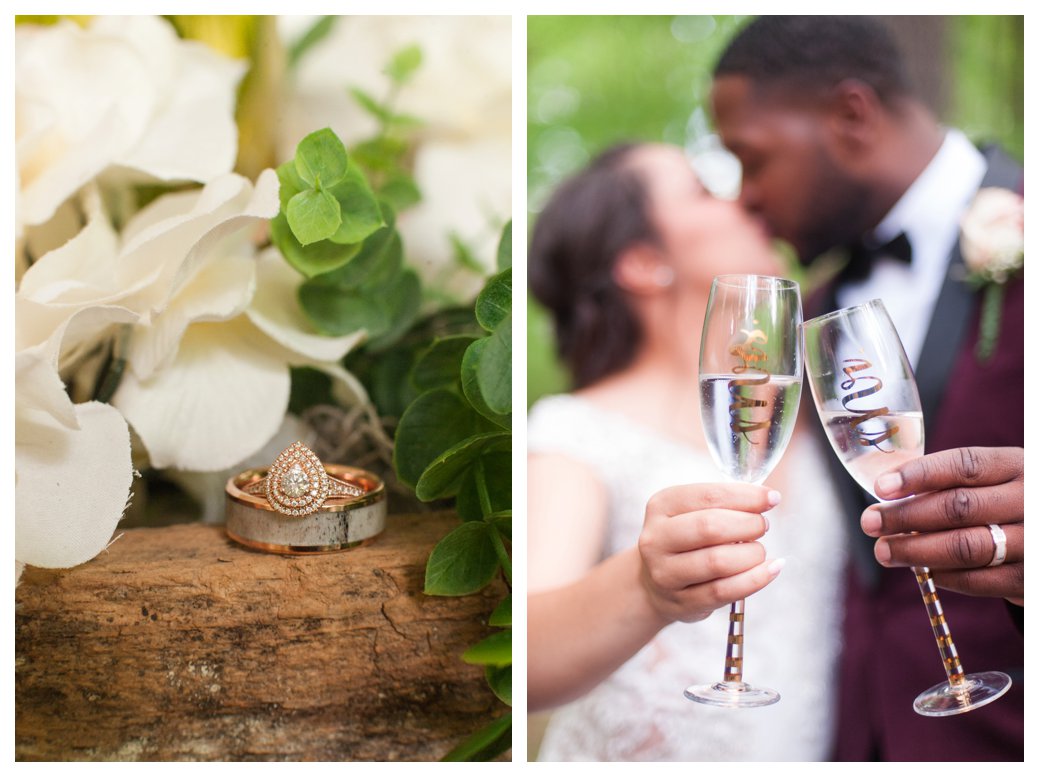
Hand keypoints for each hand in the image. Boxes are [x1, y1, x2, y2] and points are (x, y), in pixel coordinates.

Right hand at [638, 483, 783, 623]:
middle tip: (763, 526)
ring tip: (759, 551)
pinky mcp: (682, 602)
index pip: (708, 496)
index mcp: (661, 506)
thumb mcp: (691, 513)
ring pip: (718, 562)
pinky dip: (755, 579)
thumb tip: (768, 498)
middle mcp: (656, 539)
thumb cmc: (685, 541)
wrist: (653, 586)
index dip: (746, 496)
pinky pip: (725, 591)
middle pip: (710, 527)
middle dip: (748, 524)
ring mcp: (666, 574)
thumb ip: (724, 504)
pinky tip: (771, 569)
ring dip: (752, 554)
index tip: (772, 498)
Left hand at [862, 446, 1022, 604]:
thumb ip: (953, 483)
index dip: (919, 475)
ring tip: (884, 550)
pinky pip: (980, 580)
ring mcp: (1034, 542)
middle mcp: (1031, 501)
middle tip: (870, 522)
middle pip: (959, 507)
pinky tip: (923, 570)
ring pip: (967, 547)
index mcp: (1018, 466)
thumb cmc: (1011, 503)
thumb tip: (889, 494)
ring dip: (916, 550)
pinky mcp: (1031, 580)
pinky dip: (945, 576)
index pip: (965, 465)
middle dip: (906, 516)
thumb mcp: (997, 480)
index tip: (881, 487)